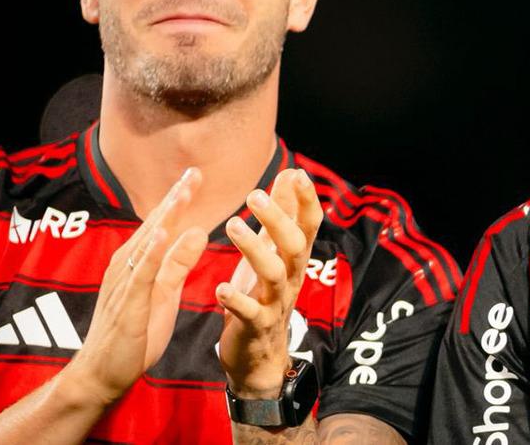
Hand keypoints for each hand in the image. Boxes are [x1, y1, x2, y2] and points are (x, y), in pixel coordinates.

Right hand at [62, 168, 209, 404]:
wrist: (100, 375)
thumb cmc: (133, 334)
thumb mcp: (164, 293)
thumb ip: (179, 263)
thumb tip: (197, 231)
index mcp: (136, 262)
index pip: (160, 224)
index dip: (177, 199)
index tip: (196, 174)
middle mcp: (126, 267)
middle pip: (153, 226)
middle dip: (174, 198)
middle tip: (194, 170)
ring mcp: (124, 285)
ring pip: (147, 244)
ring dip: (165, 217)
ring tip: (183, 192)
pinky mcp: (127, 306)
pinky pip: (139, 276)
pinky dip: (151, 253)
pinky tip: (162, 234)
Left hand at [216, 168, 323, 397]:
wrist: (259, 356)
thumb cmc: (264, 294)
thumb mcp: (275, 252)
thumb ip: (284, 214)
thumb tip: (293, 173)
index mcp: (294, 258)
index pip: (308, 225)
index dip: (306, 200)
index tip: (298, 174)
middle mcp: (291, 278)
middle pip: (293, 244)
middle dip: (277, 219)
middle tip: (254, 194)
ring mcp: (275, 303)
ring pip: (273, 273)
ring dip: (253, 249)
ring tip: (232, 225)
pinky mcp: (256, 326)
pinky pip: (250, 313)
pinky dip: (236, 300)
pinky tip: (220, 288)